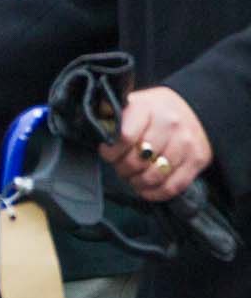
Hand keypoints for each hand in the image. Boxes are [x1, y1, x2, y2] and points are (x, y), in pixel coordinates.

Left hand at [102, 87, 212, 202]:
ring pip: (155, 175)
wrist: (191, 108)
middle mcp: (170, 123)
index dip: (111, 151)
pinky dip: (156, 193)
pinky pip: (174, 186)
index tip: (107, 152)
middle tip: (121, 168)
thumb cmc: (153, 110)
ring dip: (138, 182)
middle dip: (123, 169)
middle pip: (138, 160)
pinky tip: (146, 189)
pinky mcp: (198, 158)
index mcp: (148, 107)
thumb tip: (99, 130)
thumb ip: (114, 117)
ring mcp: (187, 142)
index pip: (125, 137)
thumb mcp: (132, 103)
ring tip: (132, 178)